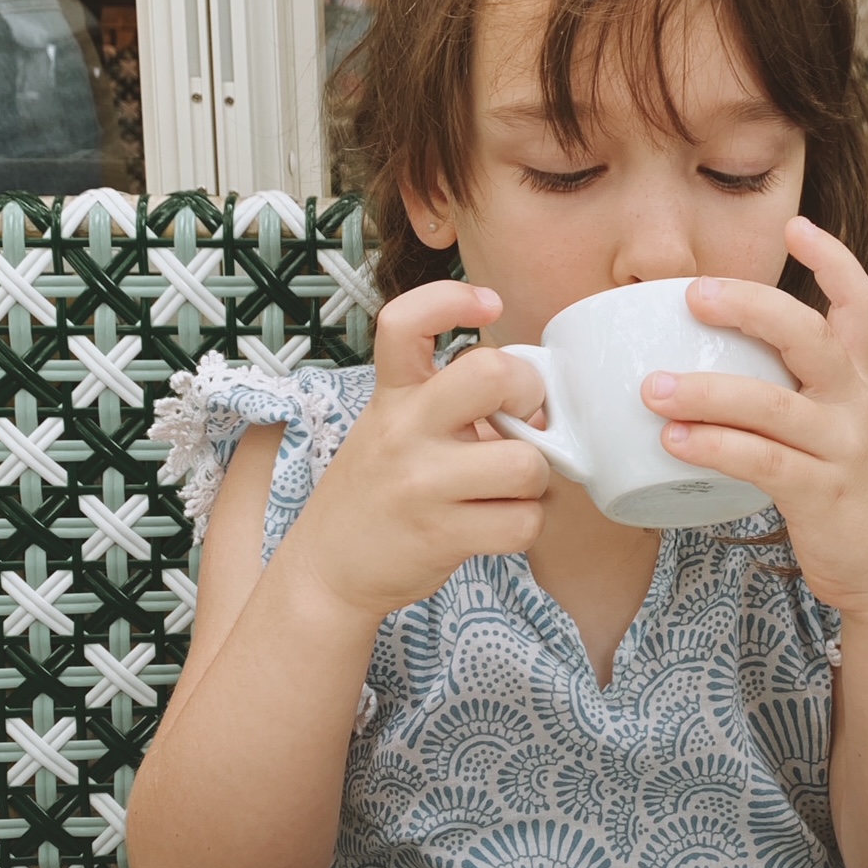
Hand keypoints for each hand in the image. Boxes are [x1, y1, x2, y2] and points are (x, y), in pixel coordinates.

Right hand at [283, 280, 549, 622]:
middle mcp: (404, 430)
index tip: (488, 304)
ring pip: (526, 463)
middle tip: (524, 420)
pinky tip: (498, 522)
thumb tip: (538, 398)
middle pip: (492, 374)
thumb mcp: (396, 426)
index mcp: (394, 395)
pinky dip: (525, 524)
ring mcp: (421, 484)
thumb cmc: (380, 490)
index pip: (405, 322)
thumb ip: (452, 401)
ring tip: (507, 487)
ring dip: (535, 479)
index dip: (451, 299)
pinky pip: (523, 522)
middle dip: (531, 394)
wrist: (329, 568)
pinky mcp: (440, 535)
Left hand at [641, 218, 867, 616]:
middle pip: (811, 335)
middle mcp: (852, 403)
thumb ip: (778, 391)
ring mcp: (840, 447)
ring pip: (773, 403)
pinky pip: (763, 461)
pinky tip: (673, 442)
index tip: (796, 224)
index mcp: (853, 379)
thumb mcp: (824, 428)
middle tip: (694, 293)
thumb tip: (697, 364)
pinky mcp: (822, 492)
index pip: (859, 302)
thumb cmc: (837, 490)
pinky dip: (715, 447)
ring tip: (652, 387)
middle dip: (753, 306)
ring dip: (707, 390)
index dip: (832, 259)